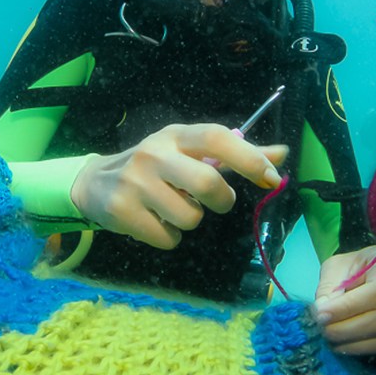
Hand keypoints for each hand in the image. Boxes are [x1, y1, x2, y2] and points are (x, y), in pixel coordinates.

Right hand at [71, 123, 285, 248]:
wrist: (93, 184)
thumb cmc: (155, 168)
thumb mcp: (189, 153)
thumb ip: (236, 155)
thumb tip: (282, 153)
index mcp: (176, 135)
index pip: (217, 137)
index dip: (249, 158)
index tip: (271, 178)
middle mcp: (154, 152)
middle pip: (208, 183)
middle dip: (221, 201)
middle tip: (214, 202)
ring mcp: (135, 182)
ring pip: (190, 217)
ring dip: (190, 220)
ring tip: (171, 209)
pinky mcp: (121, 210)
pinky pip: (168, 239)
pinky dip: (168, 237)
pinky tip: (153, 222)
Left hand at [312, 246, 375, 354]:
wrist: (369, 270)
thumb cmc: (351, 266)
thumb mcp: (335, 267)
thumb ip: (328, 288)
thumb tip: (322, 314)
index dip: (348, 308)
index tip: (321, 315)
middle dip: (347, 329)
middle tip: (322, 329)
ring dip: (353, 342)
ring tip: (329, 338)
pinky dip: (362, 348)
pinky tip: (342, 345)